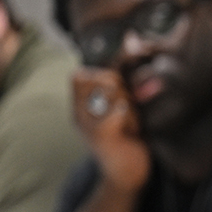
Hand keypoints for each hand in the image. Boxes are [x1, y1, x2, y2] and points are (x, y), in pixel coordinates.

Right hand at [73, 68, 150, 191]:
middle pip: (108, 79)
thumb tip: (133, 37)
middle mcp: (78, 113)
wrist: (128, 174)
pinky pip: (119, 110)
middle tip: (128, 114)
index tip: (120, 95)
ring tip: (131, 125)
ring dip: (133, 108)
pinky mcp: (103, 136)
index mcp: (79, 104)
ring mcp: (88, 125)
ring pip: (117, 93)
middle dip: (126, 92)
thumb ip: (124, 75)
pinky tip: (132, 132)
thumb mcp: (123, 101)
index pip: (84, 73)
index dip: (107, 75)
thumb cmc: (128, 135)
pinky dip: (131, 118)